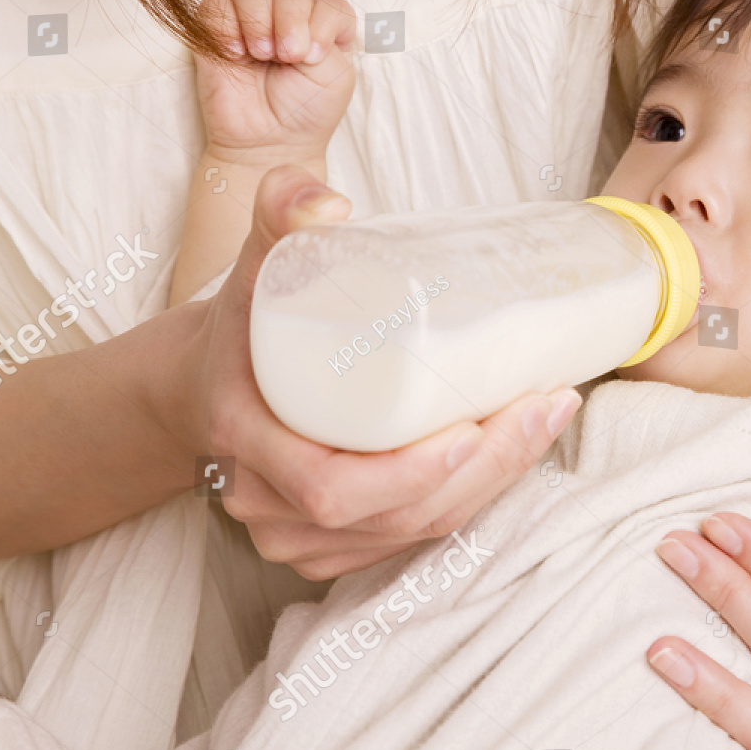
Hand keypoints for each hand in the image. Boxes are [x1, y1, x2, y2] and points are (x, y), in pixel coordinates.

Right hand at [173, 165, 580, 580]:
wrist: (203, 383)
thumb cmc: (241, 324)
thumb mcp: (254, 264)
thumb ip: (281, 212)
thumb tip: (329, 203)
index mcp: (247, 441)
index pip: (332, 488)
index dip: (409, 472)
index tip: (474, 426)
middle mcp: (269, 505)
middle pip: (394, 516)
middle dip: (482, 470)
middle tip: (543, 405)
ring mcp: (299, 535)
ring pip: (413, 531)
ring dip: (493, 483)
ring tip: (547, 415)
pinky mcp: (333, 545)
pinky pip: (413, 537)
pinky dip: (473, 498)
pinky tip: (519, 450)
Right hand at [195, 0, 356, 163]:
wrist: (267, 143)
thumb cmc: (306, 112)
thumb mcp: (336, 76)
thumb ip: (326, 35)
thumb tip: (293, 16)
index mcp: (324, 29)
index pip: (331, 2)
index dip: (324, 21)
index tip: (314, 56)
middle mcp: (289, 19)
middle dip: (291, 19)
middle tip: (287, 56)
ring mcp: (252, 21)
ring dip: (258, 18)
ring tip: (261, 54)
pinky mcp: (217, 29)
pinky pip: (216, 2)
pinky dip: (225, 23)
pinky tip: (234, 53)